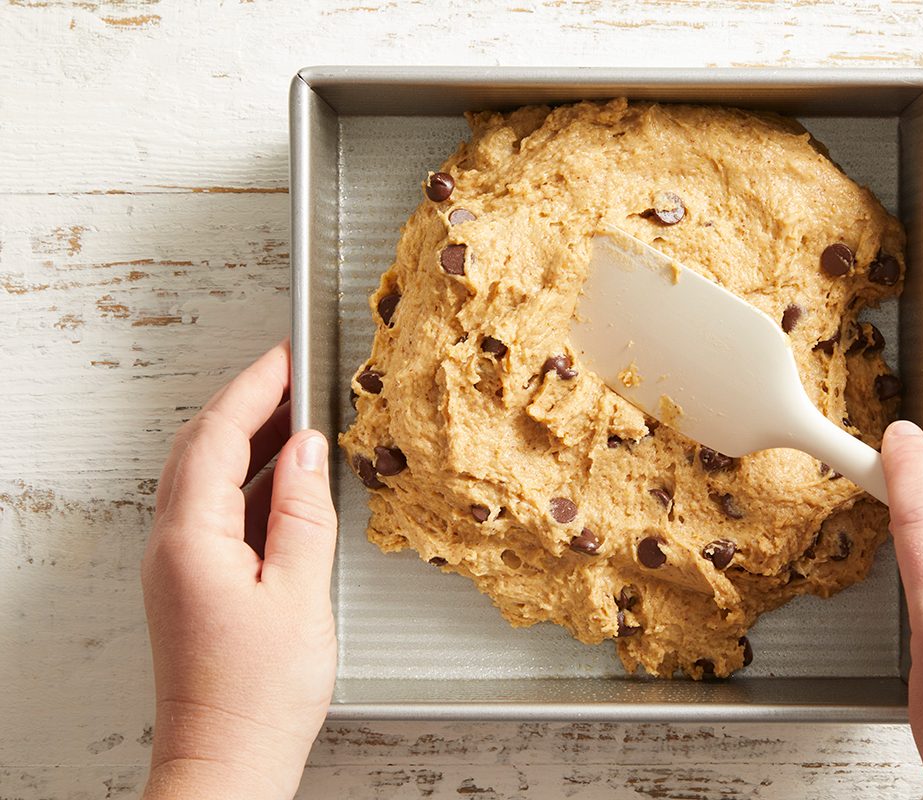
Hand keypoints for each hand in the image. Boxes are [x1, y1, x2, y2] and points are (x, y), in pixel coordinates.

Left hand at [141, 341, 337, 799]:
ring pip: (206, 477)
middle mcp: (171, 545)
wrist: (227, 763)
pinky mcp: (193, 583)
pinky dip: (251, 480)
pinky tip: (289, 482)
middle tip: (295, 375)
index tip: (288, 355)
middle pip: (201, 448)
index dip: (256, 389)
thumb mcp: (300, 594)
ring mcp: (178, 565)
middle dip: (248, 403)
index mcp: (190, 540)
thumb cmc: (259, 696)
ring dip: (249, 439)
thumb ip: (304, 514)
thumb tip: (308, 450)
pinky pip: (216, 509)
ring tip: (299, 416)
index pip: (219, 437)